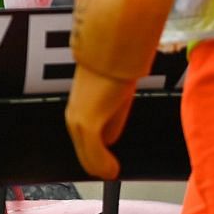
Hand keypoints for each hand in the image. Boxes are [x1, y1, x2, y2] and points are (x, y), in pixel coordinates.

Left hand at [66, 0, 173, 180]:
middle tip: (105, 167)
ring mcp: (80, 111)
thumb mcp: (127, 66)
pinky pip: (92, 149)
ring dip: (94, 159)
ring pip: (84, 143)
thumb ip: (127, 76)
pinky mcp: (87, 120)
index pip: (89, 117)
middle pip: (82, 132)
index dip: (99, 134)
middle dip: (92, 151)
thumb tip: (134, 79)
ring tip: (106, 172)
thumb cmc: (122, 45)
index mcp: (87, 87)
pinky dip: (99, 161)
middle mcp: (79, 99)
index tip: (105, 149)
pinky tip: (110, 171)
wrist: (115, 42)